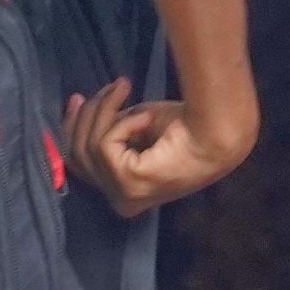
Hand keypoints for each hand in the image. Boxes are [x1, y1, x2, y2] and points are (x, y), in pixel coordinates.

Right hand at [60, 80, 248, 214]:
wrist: (216, 132)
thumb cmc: (186, 128)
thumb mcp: (134, 126)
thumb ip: (108, 130)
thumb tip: (82, 111)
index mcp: (124, 193)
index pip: (81, 166)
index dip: (73, 131)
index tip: (77, 100)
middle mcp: (121, 202)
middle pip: (78, 157)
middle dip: (84, 118)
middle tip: (103, 89)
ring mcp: (123, 196)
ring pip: (89, 146)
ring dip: (105, 110)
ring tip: (124, 88)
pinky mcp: (128, 182)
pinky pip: (106, 143)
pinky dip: (124, 122)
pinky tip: (146, 117)